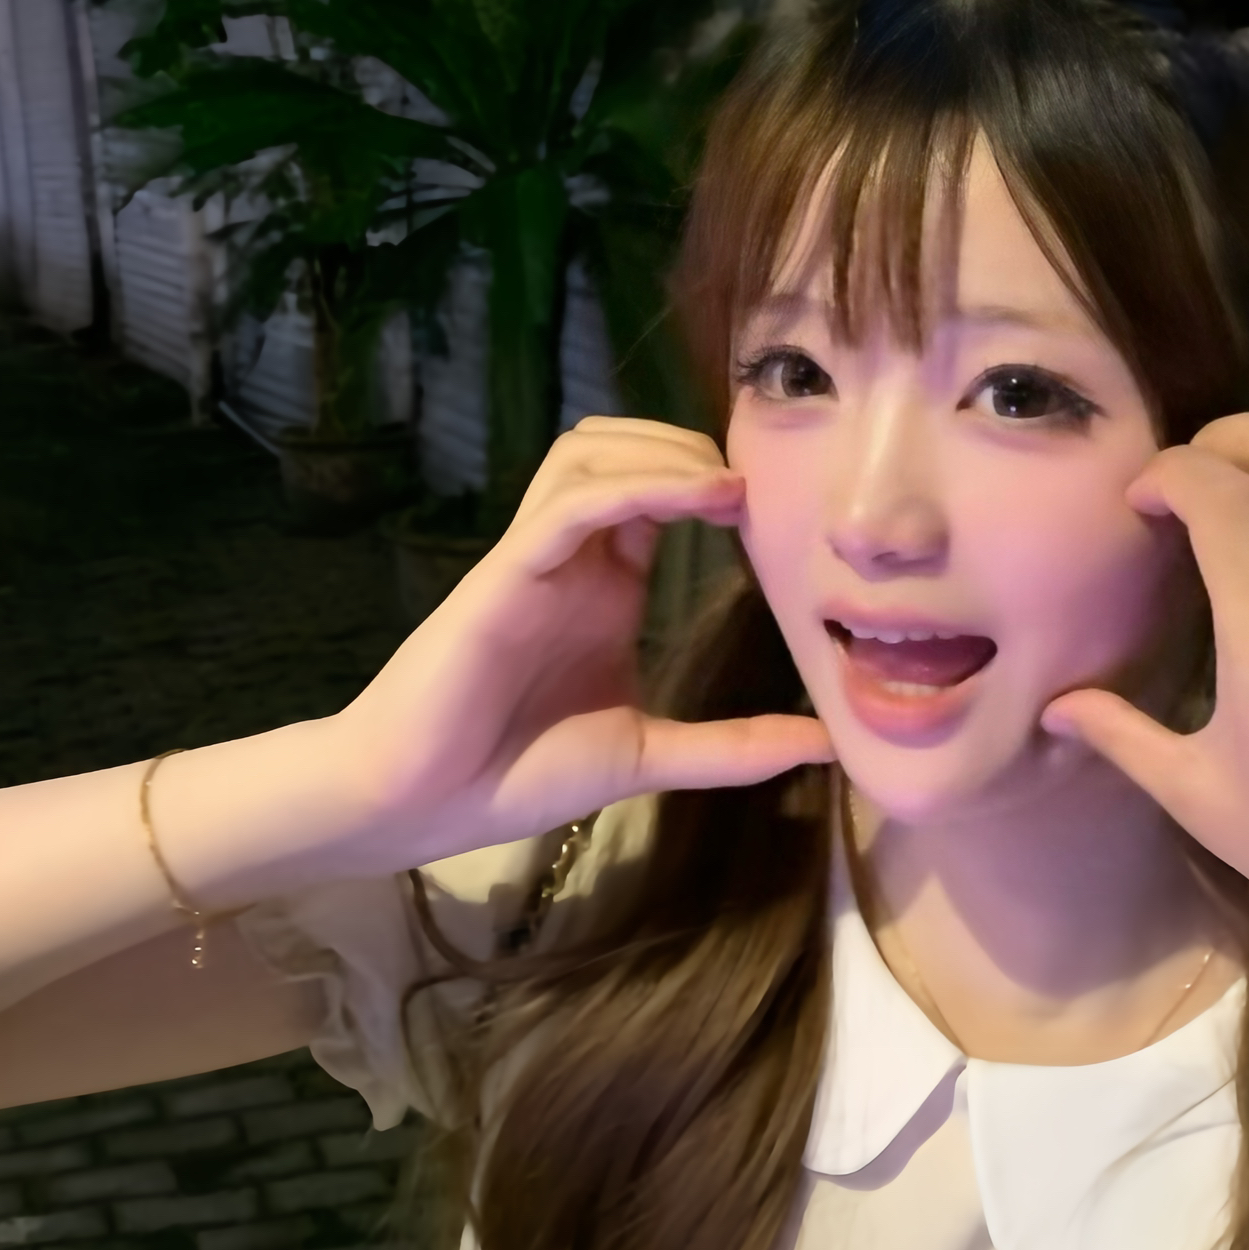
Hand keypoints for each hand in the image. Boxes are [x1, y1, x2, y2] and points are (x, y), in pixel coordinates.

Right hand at [337, 420, 831, 869]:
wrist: (422, 804)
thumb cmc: (516, 774)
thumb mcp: (649, 756)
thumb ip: (732, 747)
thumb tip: (826, 745)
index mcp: (604, 586)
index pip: (659, 493)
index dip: (715, 480)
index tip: (781, 505)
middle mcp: (571, 558)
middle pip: (622, 448)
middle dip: (690, 445)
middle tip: (757, 482)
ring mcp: (534, 559)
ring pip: (589, 454)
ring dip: (663, 450)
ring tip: (729, 484)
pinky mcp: (504, 574)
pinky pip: (569, 504)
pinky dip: (635, 486)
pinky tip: (698, 495)